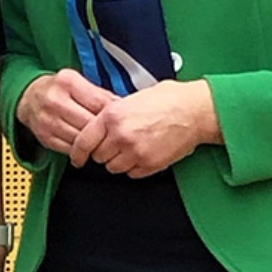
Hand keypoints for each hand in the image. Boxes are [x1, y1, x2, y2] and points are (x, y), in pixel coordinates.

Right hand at [16, 70, 117, 156]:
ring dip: (94, 142)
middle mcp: (54, 100)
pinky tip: (85, 144)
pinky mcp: (45, 137)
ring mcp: (47, 120)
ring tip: (100, 138)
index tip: (121, 118)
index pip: (100, 102)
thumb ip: (100, 94)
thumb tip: (124, 108)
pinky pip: (71, 149)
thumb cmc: (58, 90)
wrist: (29, 97)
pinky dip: (81, 149)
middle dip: (104, 129)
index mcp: (66, 82)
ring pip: (81, 139)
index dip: (113, 113)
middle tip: (113, 132)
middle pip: (90, 123)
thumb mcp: (78, 82)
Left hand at [71, 79, 220, 177]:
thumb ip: (111, 113)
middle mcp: (121, 135)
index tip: (77, 158)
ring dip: (118, 161)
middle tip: (113, 145)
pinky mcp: (151, 164)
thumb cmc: (168, 100)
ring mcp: (136, 152)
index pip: (83, 141)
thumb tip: (99, 124)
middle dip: (102, 152)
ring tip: (130, 148)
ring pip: (114, 168)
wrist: (195, 111)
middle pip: (98, 157)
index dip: (77, 152)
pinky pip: (132, 173)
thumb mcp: (130, 98)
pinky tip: (142, 154)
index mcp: (112, 116)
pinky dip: (134, 167)